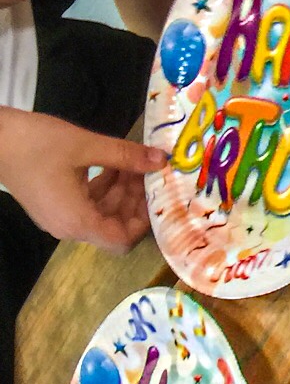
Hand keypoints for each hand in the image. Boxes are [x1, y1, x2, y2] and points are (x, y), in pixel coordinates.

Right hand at [0, 110, 163, 249]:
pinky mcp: (53, 203)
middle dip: (135, 200)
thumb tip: (161, 160)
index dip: (144, 222)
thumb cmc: (35, 143)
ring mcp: (58, 216)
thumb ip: (126, 156)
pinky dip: (103, 186)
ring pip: (102, 212)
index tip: (156, 195)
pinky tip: (113, 163)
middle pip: (114, 226)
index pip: (121, 241)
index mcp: (76, 221)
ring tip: (134, 162)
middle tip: (149, 172)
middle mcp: (68, 226)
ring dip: (121, 191)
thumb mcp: (86, 146)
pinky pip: (86, 203)